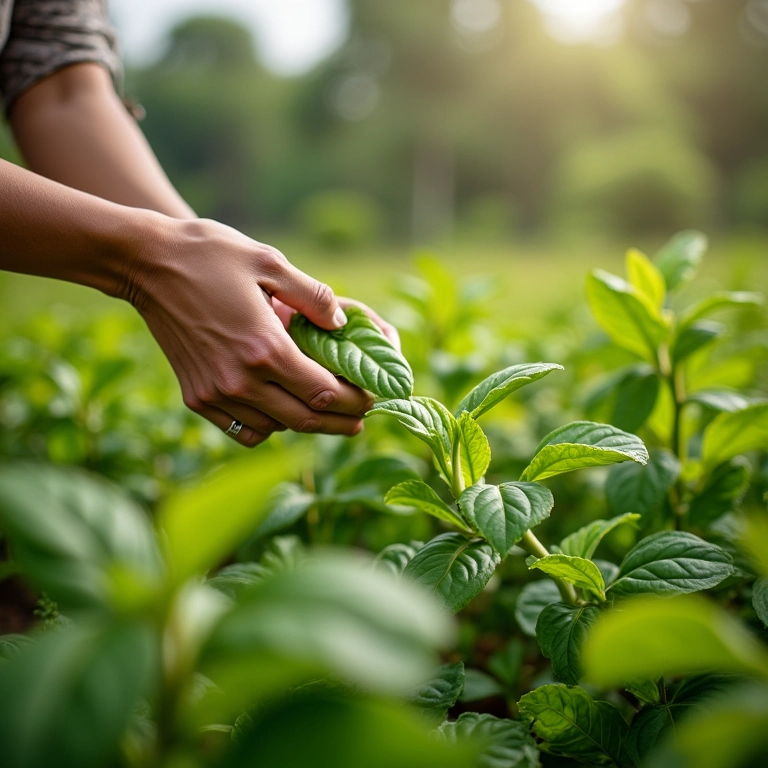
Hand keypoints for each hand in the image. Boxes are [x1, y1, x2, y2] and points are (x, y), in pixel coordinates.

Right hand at [126, 216, 384, 446]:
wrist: (145, 263)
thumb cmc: (210, 256)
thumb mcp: (269, 262)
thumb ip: (313, 295)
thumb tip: (344, 324)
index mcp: (265, 348)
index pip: (325, 392)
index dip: (356, 400)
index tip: (372, 398)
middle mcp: (240, 380)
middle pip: (305, 420)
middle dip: (341, 423)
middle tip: (360, 419)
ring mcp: (215, 393)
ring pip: (275, 428)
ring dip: (305, 424)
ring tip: (324, 412)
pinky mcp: (196, 397)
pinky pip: (241, 430)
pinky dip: (267, 427)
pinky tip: (279, 411)